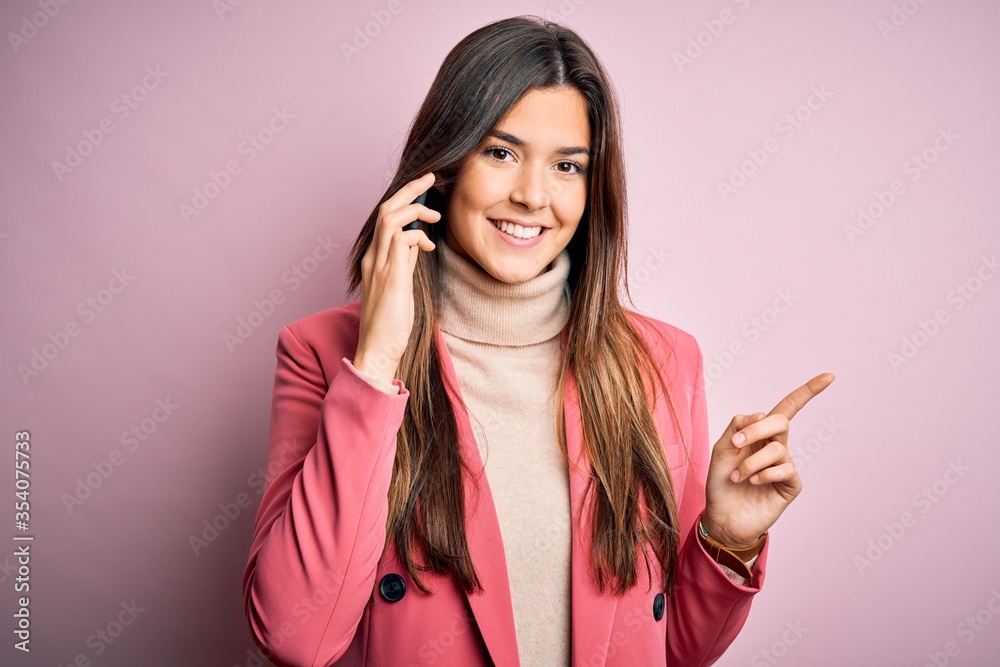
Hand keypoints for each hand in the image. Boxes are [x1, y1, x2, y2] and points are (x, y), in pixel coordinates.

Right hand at [354, 173, 440, 384]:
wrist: (377, 350)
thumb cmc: (390, 323)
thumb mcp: (399, 285)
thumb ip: (404, 262)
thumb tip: (416, 243)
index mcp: (374, 258)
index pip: (385, 217)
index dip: (403, 198)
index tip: (423, 189)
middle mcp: (373, 257)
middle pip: (385, 209)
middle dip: (409, 189)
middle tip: (430, 177)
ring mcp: (379, 266)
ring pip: (390, 218)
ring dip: (414, 207)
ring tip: (434, 213)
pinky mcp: (390, 277)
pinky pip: (400, 240)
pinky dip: (416, 234)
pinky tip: (428, 245)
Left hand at [701, 373, 834, 548]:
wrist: (723, 516)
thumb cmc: (722, 483)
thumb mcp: (722, 449)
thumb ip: (738, 427)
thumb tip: (761, 413)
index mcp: (762, 433)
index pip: (788, 407)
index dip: (808, 391)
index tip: (830, 376)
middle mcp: (776, 446)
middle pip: (780, 421)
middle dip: (757, 429)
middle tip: (737, 444)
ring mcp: (785, 465)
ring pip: (777, 449)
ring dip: (752, 462)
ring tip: (738, 476)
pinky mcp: (791, 485)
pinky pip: (784, 469)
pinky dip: (764, 474)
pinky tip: (753, 483)